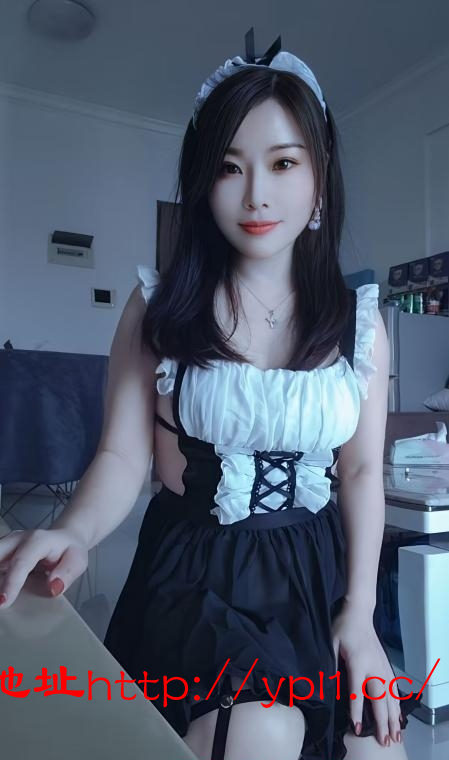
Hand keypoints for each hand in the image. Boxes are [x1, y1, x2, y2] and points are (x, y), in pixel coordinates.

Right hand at [0, 527, 87, 608]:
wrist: (65, 538)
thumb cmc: (69, 551)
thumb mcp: (77, 561)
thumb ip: (66, 574)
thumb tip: (53, 587)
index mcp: (38, 541)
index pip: (21, 562)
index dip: (11, 582)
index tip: (3, 602)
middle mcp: (17, 539)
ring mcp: (7, 544)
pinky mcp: (1, 552)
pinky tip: (0, 592)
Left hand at [332, 604, 401, 746]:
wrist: (359, 614)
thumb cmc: (343, 628)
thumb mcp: (331, 644)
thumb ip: (331, 664)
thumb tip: (328, 685)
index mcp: (358, 662)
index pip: (357, 691)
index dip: (357, 710)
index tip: (358, 728)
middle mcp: (373, 667)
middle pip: (379, 698)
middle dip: (382, 721)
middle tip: (384, 740)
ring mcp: (382, 667)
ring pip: (390, 696)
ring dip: (393, 717)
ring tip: (395, 735)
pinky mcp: (386, 666)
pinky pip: (394, 689)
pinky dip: (397, 705)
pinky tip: (399, 718)